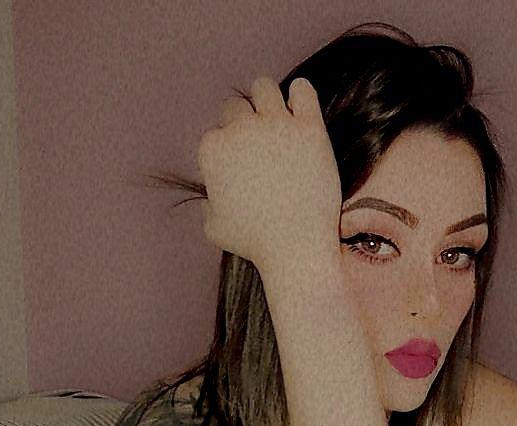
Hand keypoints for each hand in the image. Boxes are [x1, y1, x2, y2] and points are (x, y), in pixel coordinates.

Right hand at [197, 76, 341, 271]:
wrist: (296, 247)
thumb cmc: (255, 243)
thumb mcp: (215, 228)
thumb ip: (207, 204)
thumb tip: (212, 193)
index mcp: (213, 149)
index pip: (217, 132)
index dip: (230, 147)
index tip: (244, 163)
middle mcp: (240, 130)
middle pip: (237, 108)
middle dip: (246, 124)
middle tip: (262, 146)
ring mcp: (275, 125)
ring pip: (264, 87)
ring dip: (268, 101)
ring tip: (280, 122)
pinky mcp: (308, 127)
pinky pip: (302, 89)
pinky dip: (300, 95)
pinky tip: (300, 111)